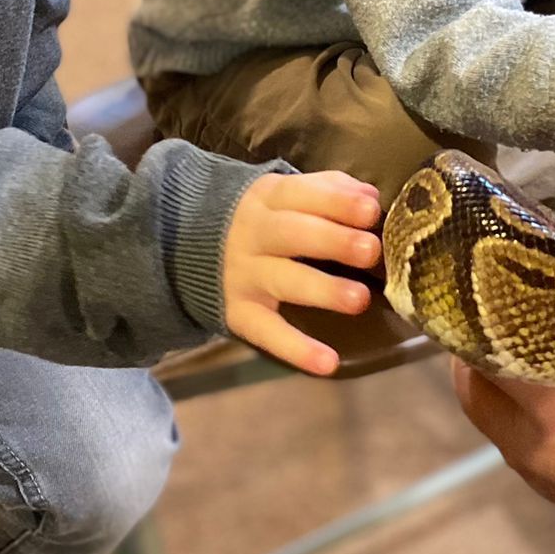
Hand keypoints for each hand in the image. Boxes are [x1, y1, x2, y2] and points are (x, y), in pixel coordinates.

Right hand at [221, 170, 382, 375]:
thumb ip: (330, 190)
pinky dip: (296, 349)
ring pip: (284, 280)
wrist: (184, 243)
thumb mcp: (287, 194)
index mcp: (269, 197)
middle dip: (334, 241)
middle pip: (294, 234)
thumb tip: (370, 195)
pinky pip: (268, 332)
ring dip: (323, 289)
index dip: (336, 202)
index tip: (370, 210)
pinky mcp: (238, 313)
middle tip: (370, 251)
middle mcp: (254, 234)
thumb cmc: (264, 218)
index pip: (302, 194)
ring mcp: (245, 274)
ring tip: (359, 299)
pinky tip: (327, 363)